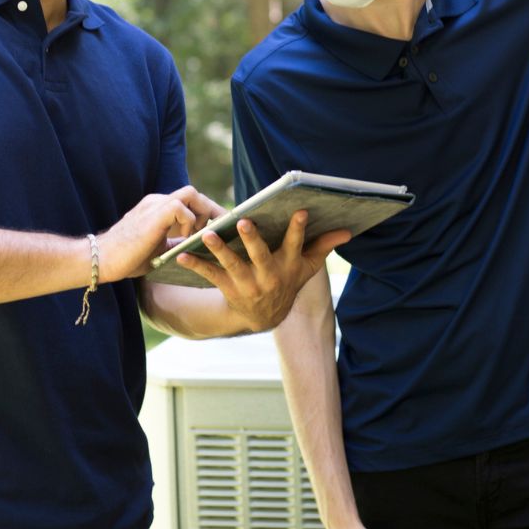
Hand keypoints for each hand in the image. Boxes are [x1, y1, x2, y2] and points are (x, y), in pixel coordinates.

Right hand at [99, 186, 220, 281]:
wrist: (102, 259)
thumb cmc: (127, 257)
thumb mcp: (159, 249)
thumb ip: (176, 242)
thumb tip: (198, 245)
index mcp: (158, 208)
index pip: (190, 201)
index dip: (207, 212)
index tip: (220, 226)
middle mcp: (157, 201)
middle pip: (194, 193)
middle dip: (212, 210)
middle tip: (222, 229)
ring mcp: (155, 205)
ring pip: (191, 194)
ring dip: (202, 213)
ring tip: (201, 234)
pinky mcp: (154, 213)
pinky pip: (182, 208)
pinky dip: (189, 224)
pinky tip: (184, 240)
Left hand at [176, 209, 351, 331]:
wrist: (264, 317)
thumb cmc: (287, 281)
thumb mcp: (307, 267)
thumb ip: (323, 246)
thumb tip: (347, 231)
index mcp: (288, 266)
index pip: (295, 244)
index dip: (298, 229)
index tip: (299, 211)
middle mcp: (269, 276)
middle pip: (261, 256)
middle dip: (252, 239)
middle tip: (243, 221)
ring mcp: (248, 284)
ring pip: (233, 265)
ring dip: (220, 250)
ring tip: (208, 235)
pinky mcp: (229, 289)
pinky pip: (211, 276)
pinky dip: (196, 266)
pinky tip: (181, 255)